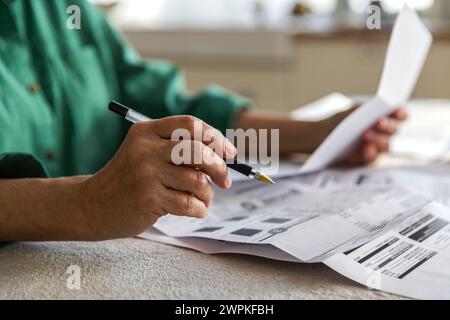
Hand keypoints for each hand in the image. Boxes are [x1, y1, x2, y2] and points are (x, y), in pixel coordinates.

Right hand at [79, 116, 236, 239]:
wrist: (92, 205)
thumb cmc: (128, 179)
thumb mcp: (146, 153)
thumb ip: (177, 150)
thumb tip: (222, 155)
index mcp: (146, 131)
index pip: (190, 124)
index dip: (215, 137)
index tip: (230, 153)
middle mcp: (145, 148)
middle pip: (198, 150)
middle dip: (219, 167)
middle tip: (225, 181)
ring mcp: (145, 173)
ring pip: (197, 180)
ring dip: (207, 194)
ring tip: (202, 200)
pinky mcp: (147, 198)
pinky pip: (188, 202)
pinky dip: (199, 208)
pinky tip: (195, 210)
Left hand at [321, 106, 406, 165]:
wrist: (319, 137)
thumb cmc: (338, 122)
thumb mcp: (352, 112)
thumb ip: (367, 109)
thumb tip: (380, 106)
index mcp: (383, 119)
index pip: (400, 116)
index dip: (401, 113)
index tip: (397, 110)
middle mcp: (383, 134)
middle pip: (394, 131)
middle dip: (388, 126)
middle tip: (378, 121)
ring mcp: (376, 148)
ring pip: (386, 145)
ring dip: (378, 139)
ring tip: (365, 134)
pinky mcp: (366, 160)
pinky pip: (373, 158)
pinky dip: (370, 153)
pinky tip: (366, 149)